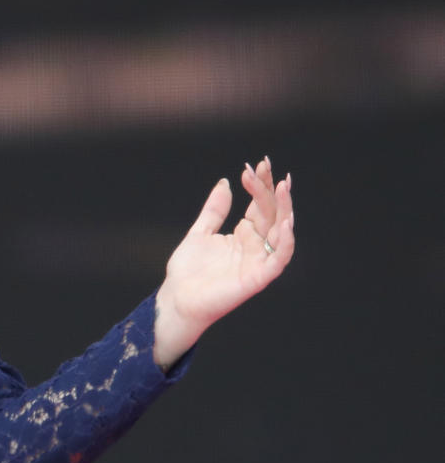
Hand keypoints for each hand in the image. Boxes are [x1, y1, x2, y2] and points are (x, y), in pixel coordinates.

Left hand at [153, 156, 295, 368]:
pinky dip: (286, 241)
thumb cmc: (189, 271)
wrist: (176, 298)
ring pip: (281, 232)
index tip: (257, 164)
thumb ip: (214, 210)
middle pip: (271, 214)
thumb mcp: (200, 232)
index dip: (260, 185)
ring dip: (284, 209)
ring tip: (282, 186)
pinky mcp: (259, 277)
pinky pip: (279, 258)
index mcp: (244, 235)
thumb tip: (225, 183)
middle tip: (264, 167)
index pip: (259, 205)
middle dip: (270, 190)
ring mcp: (259, 261)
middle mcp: (256, 246)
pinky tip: (285, 221)